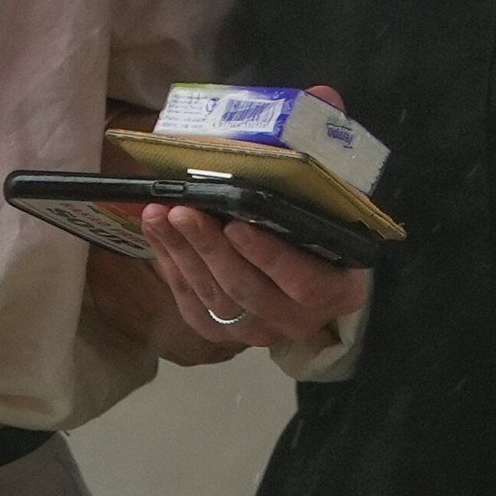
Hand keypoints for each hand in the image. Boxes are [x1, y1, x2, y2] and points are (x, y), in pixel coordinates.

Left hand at [133, 204, 371, 359]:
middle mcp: (302, 319)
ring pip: (216, 301)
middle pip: (248, 290)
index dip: (268, 255)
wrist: (319, 271)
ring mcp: (264, 332)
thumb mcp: (328, 214)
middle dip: (209, 248)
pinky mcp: (229, 336)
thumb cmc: (325, 229)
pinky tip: (158, 237)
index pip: (304, 280)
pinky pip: (195, 308)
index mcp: (338, 290)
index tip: (235, 225)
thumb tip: (264, 160)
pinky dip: (173, 270)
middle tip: (182, 212)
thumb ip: (305, 200)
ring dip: (182, 255)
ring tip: (158, 216)